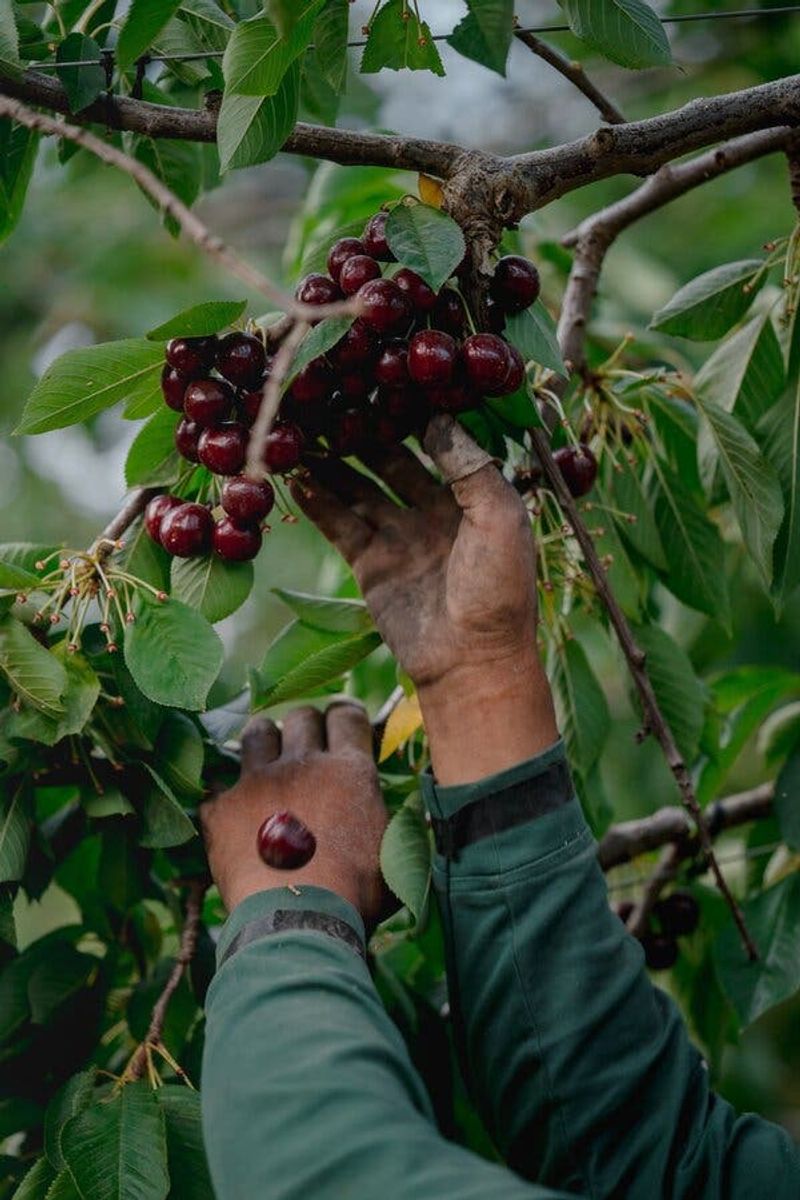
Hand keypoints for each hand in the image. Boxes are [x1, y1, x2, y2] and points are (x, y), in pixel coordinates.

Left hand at [200, 703, 387, 924]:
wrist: (297, 922)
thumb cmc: (355, 896)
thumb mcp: (392, 855)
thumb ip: (392, 822)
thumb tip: (397, 816)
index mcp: (349, 771)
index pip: (345, 715)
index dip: (343, 716)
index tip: (339, 724)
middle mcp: (303, 765)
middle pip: (301, 717)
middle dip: (305, 726)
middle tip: (305, 747)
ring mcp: (257, 782)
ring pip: (258, 733)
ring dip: (265, 743)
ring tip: (266, 762)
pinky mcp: (222, 808)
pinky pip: (218, 786)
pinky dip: (227, 797)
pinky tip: (232, 814)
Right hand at [292, 418, 557, 784]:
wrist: (473, 662)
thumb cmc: (499, 591)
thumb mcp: (502, 520)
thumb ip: (472, 468)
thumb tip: (436, 419)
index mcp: (471, 498)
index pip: (436, 444)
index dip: (410, 415)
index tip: (384, 381)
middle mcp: (432, 512)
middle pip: (390, 462)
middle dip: (364, 433)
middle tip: (333, 398)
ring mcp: (398, 538)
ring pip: (359, 489)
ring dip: (334, 462)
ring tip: (304, 430)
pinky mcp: (370, 565)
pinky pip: (339, 523)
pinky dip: (317, 500)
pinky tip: (295, 474)